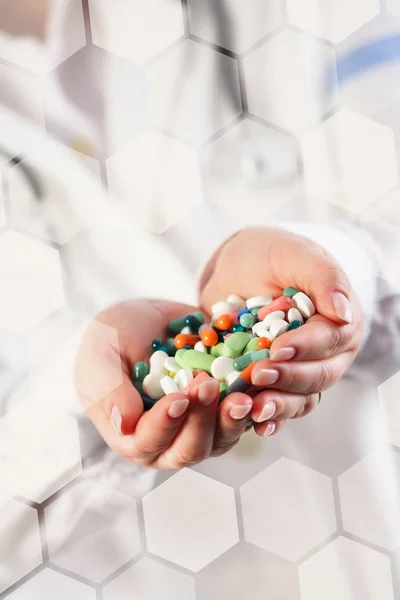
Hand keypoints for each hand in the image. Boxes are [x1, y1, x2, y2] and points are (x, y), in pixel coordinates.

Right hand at [75, 299, 253, 468]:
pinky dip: (254, 403)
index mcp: (132, 436)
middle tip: (207, 386)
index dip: (165, 425)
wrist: (144, 319)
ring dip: (233, 419)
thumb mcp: (101, 356)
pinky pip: (244, 414)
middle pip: (191, 449)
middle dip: (202, 421)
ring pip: (222, 438)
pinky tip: (259, 385)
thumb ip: (109, 390)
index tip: (177, 399)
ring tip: (242, 394)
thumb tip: (124, 424)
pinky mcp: (223, 407)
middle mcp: (168, 439)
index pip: (149, 443)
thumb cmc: (111, 340)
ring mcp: (200, 425)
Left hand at [200, 227, 363, 436]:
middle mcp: (327, 351)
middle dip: (289, 378)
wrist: (239, 269)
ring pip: (301, 398)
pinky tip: (253, 424)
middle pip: (318, 375)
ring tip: (254, 409)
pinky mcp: (277, 382)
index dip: (305, 347)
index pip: (330, 338)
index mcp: (339, 319)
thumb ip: (322, 276)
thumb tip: (345, 311)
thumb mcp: (293, 253)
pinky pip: (279, 406)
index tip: (278, 350)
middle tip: (258, 375)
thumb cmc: (270, 255)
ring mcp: (302, 370)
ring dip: (279, 405)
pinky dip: (268, 417)